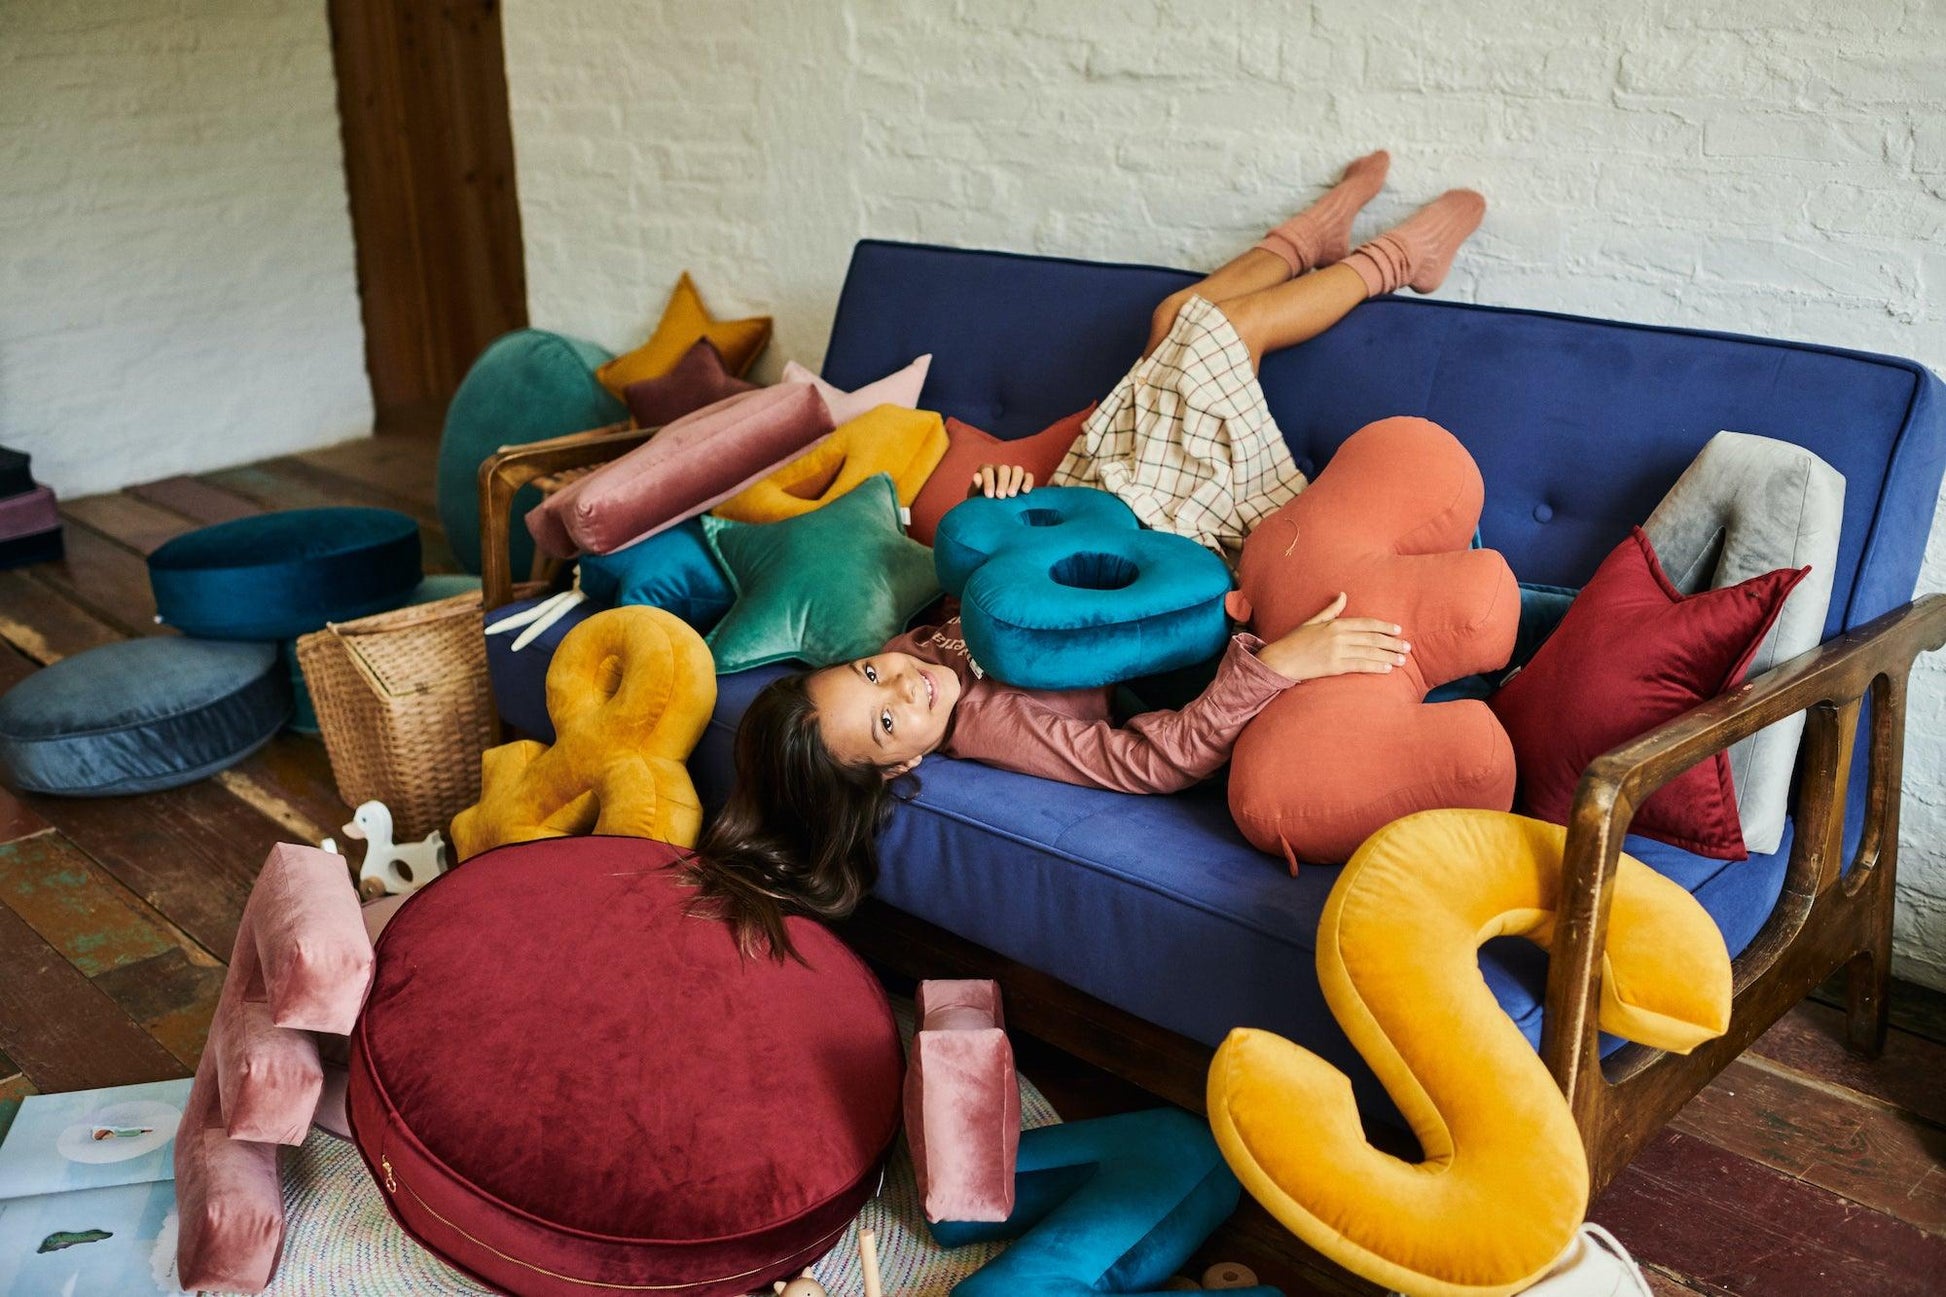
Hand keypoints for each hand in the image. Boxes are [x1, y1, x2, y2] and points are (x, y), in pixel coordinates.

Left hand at [969, 464, 1034, 497]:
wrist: (992, 512)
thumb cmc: (981, 503)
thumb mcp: (975, 496)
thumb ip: (975, 487)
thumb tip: (976, 476)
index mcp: (985, 470)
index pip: (987, 471)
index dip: (989, 482)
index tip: (989, 495)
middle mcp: (1000, 469)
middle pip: (1004, 469)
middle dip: (1003, 482)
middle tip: (1001, 496)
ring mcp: (1013, 473)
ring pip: (1017, 470)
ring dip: (1015, 481)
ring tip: (1012, 495)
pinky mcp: (1024, 479)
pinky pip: (1028, 476)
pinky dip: (1028, 482)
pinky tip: (1025, 492)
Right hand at [1254, 592, 1410, 683]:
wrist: (1279, 660)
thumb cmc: (1294, 641)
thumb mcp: (1311, 621)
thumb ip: (1330, 610)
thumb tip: (1343, 595)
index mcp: (1335, 624)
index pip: (1366, 624)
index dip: (1384, 627)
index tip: (1398, 631)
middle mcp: (1338, 636)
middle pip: (1372, 638)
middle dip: (1392, 643)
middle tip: (1407, 647)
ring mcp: (1336, 651)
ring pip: (1369, 652)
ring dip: (1388, 656)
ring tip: (1402, 660)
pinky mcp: (1334, 666)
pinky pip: (1359, 665)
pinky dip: (1375, 666)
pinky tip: (1387, 669)